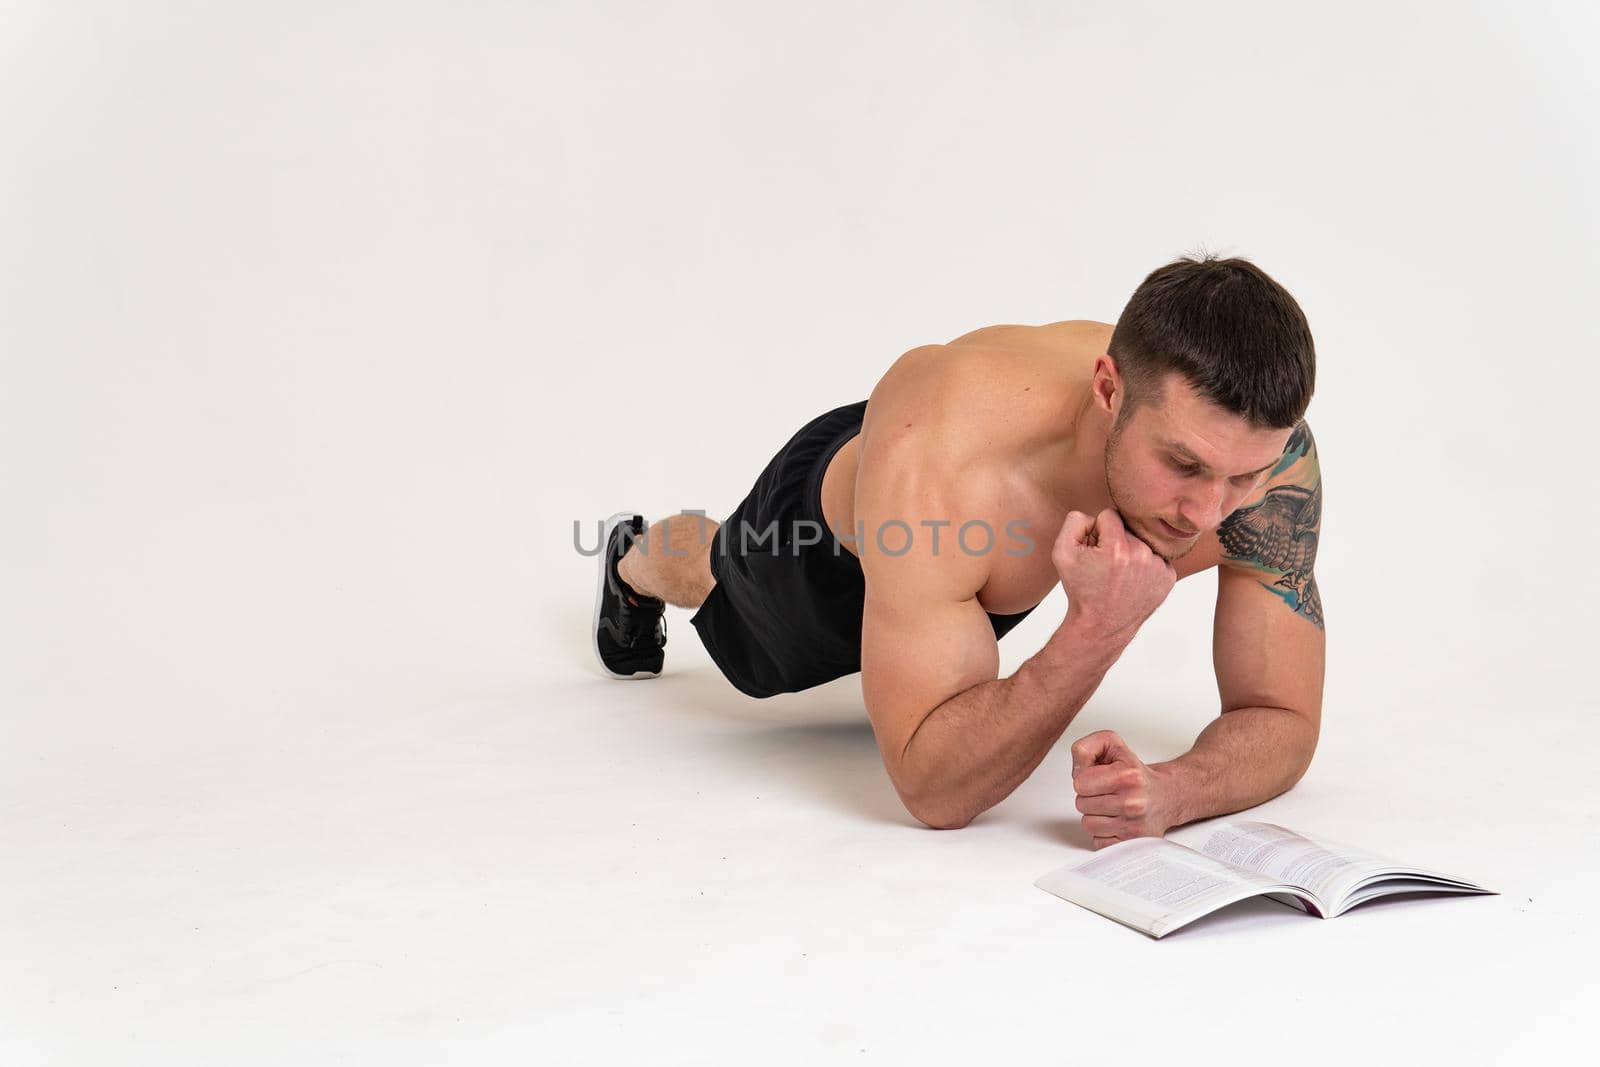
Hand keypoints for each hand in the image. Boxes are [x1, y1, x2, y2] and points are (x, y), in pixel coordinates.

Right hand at [1051, 509, 1175, 640]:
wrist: (1100, 626)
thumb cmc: (1080, 590)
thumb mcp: (1062, 553)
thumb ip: (1075, 521)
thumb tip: (1096, 516)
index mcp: (1117, 548)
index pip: (1109, 514)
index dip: (1097, 531)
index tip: (1094, 550)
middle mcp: (1142, 556)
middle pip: (1126, 528)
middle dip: (1114, 541)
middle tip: (1104, 566)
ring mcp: (1159, 568)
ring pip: (1141, 541)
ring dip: (1130, 552)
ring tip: (1118, 575)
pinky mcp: (1168, 577)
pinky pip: (1155, 556)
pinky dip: (1144, 565)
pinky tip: (1132, 581)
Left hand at [1071, 730, 1175, 849]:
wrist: (1167, 795)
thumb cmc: (1137, 774)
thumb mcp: (1113, 746)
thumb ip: (1086, 748)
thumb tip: (1076, 767)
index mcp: (1128, 776)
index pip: (1080, 783)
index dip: (1084, 778)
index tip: (1098, 777)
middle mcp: (1133, 802)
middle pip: (1081, 804)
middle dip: (1090, 797)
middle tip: (1107, 792)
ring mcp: (1134, 826)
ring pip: (1088, 824)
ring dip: (1095, 816)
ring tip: (1112, 807)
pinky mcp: (1132, 843)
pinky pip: (1098, 841)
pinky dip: (1104, 833)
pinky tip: (1116, 821)